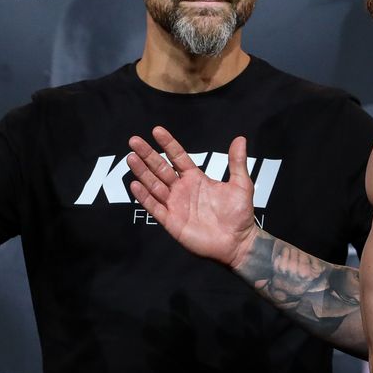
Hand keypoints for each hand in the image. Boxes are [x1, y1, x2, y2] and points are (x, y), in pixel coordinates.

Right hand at [127, 127, 258, 267]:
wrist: (238, 242)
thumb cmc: (240, 214)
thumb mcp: (241, 184)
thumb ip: (237, 162)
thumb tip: (240, 139)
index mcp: (196, 178)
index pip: (177, 157)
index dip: (167, 144)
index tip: (156, 130)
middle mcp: (182, 189)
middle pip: (160, 168)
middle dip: (147, 155)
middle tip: (134, 140)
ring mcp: (175, 205)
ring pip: (154, 185)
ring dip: (142, 172)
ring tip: (131, 158)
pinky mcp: (171, 221)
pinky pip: (155, 207)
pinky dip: (144, 197)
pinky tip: (135, 185)